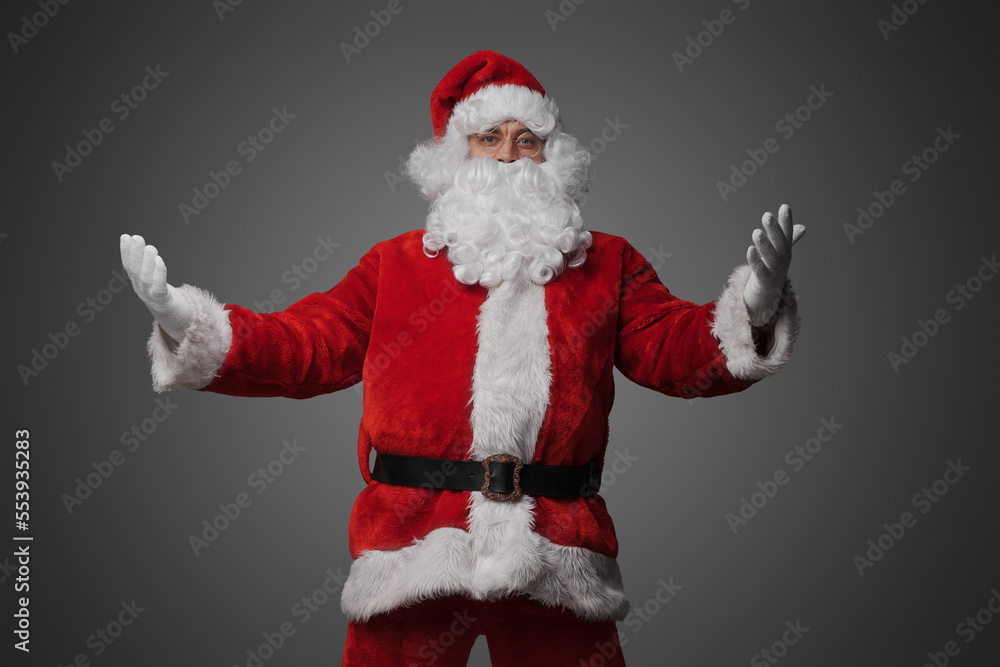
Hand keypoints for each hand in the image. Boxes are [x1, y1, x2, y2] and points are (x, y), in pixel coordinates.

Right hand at [120, 234, 191, 342]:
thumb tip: (146, 248)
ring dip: (147, 262)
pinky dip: (158, 274)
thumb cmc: (166, 296)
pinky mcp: (164, 302)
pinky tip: (159, 261)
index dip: (126, 251)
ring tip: (150, 248)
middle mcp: (141, 289)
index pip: (129, 266)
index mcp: (138, 283)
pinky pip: (159, 287)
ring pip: (146, 278)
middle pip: (135, 271)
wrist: (176, 319)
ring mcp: (151, 297)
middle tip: (137, 238)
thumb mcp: (153, 280)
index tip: (125, 236)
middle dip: (135, 253)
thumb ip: (148, 267)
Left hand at [743, 204, 804, 326]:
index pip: (787, 234)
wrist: (767, 298)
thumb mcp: (780, 254)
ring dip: (763, 245)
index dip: (786, 221)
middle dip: (774, 230)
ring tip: (756, 232)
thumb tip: (803, 227)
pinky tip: (750, 250)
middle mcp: (782, 261)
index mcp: (785, 252)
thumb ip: (788, 240)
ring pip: (770, 257)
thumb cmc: (771, 272)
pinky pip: (760, 270)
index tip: (784, 206)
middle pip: (779, 244)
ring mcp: (774, 272)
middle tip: (766, 215)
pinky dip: (755, 260)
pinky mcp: (764, 282)